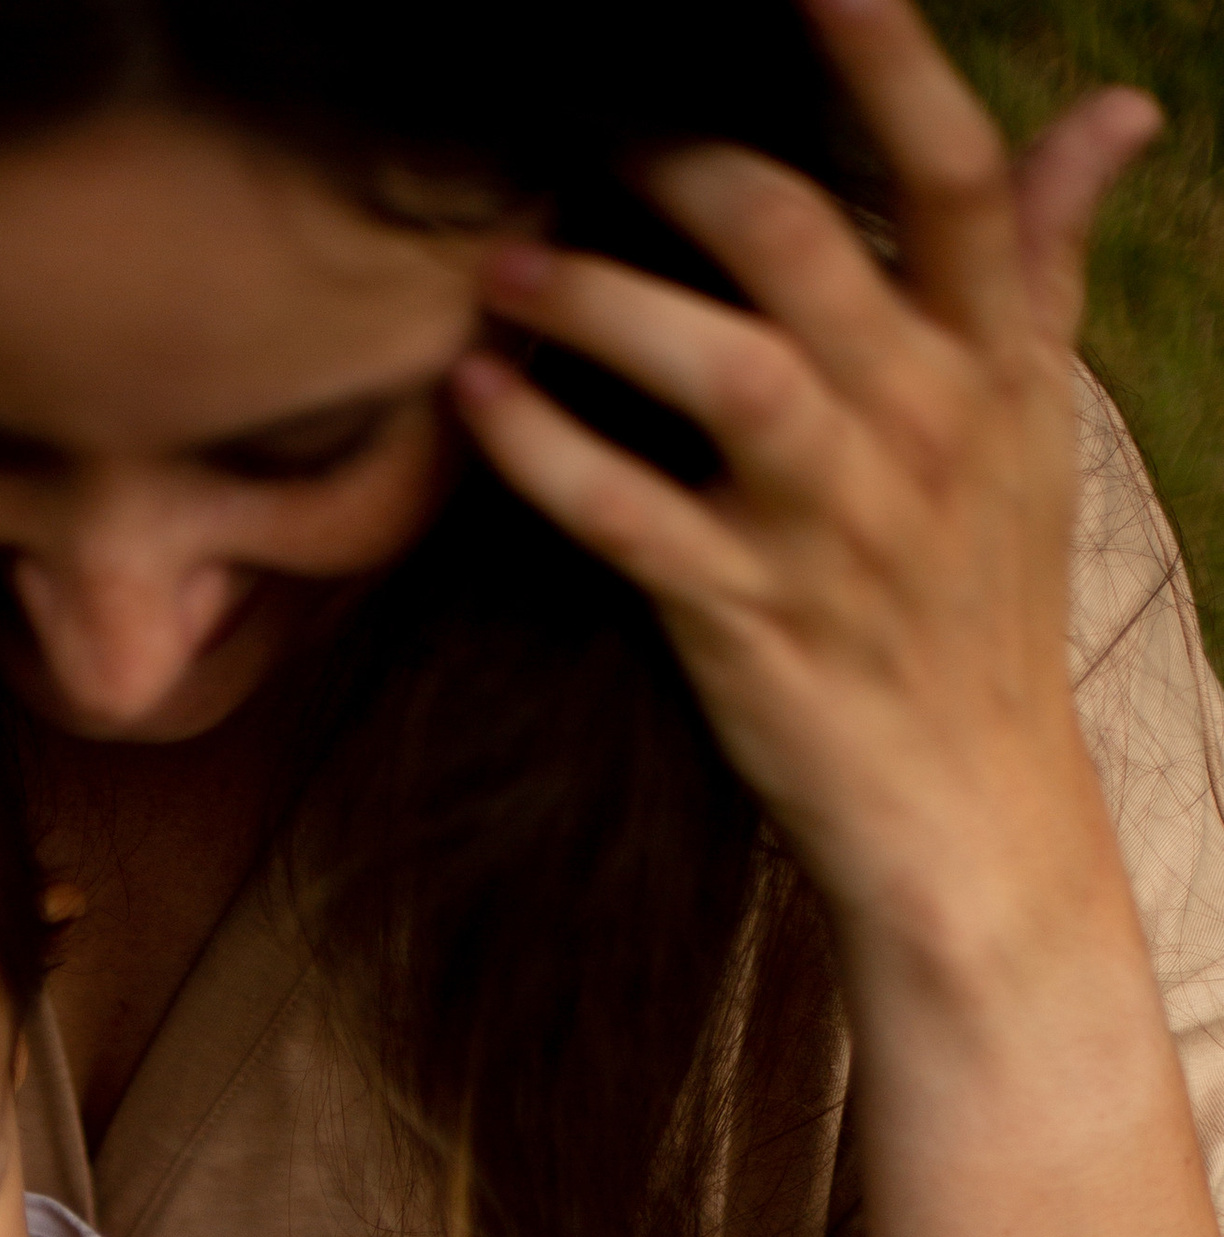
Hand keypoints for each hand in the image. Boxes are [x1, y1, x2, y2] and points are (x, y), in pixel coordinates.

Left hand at [453, 0, 1161, 950]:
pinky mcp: (741, 619)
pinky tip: (475, 394)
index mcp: (995, 361)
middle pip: (805, 242)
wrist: (966, 808)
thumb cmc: (981, 599)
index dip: (887, 60)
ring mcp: (830, 526)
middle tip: (584, 128)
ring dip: (596, 299)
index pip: (956, 178)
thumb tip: (1113, 112)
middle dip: (682, 162)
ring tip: (500, 264)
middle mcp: (921, 426)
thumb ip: (1042, 259)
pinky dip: (541, 451)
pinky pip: (625, 516)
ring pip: (718, 366)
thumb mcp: (1039, 422)